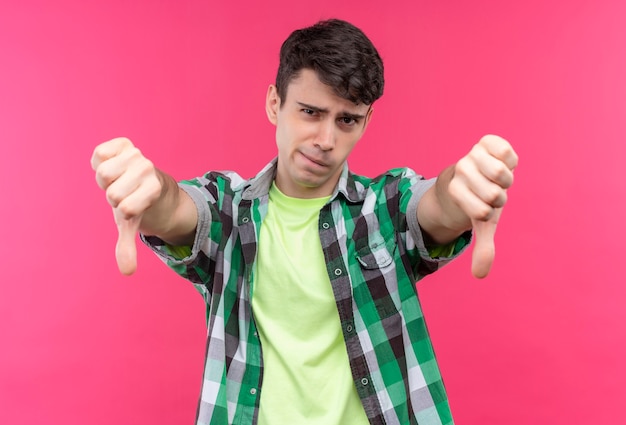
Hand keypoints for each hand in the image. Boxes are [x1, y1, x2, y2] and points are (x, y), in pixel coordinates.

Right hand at [91, 138, 161, 274]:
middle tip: (123, 192)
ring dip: (107, 179)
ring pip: (105, 172)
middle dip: (113, 194)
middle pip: (111, 191)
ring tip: (118, 179)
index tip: (132, 206)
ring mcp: (138, 155)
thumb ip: (127, 246)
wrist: (143, 180)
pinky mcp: (125, 143)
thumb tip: (127, 272)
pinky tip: (113, 164)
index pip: (126, 208)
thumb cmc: (135, 204)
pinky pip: (100, 151)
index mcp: (154, 190)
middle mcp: (148, 170)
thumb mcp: (130, 225)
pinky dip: (101, 159)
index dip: (124, 209)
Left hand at [448, 135, 518, 277]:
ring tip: (496, 179)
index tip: (482, 206)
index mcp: (455, 191)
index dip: (490, 212)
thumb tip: (479, 276)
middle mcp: (460, 170)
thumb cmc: (478, 202)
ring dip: (506, 180)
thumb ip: (483, 249)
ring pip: (502, 173)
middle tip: (490, 192)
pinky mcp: (486, 141)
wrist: (474, 174)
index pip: (483, 212)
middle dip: (500, 197)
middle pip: (495, 194)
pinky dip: (511, 160)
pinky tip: (502, 162)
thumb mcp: (482, 225)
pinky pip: (507, 151)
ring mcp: (472, 154)